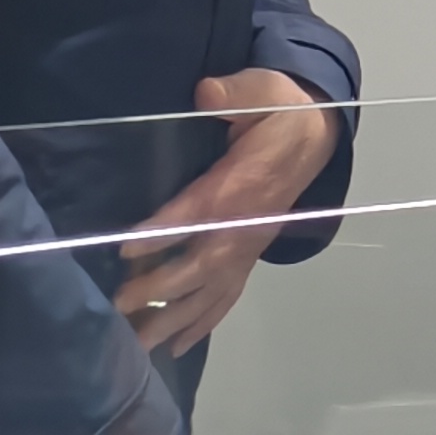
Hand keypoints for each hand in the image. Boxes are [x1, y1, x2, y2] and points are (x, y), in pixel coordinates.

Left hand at [117, 71, 337, 356]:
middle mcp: (246, 223)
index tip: (128, 250)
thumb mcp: (263, 89)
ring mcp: (249, 245)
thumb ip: (235, 92)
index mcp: (244, 181)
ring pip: (213, 290)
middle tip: (119, 306)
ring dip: (176, 318)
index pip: (202, 208)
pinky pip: (228, 295)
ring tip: (139, 344)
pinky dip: (204, 322)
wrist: (316, 133)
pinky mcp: (249, 254)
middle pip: (204, 263)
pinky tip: (177, 344)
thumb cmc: (279, 110)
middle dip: (162, 286)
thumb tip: (206, 92)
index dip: (167, 230)